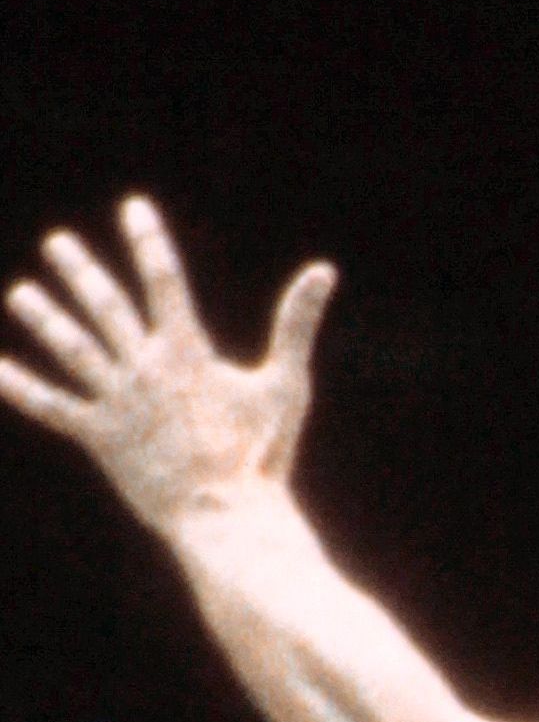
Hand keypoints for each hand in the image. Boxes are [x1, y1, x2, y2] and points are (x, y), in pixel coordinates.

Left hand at [0, 198, 338, 532]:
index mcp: (188, 352)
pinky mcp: (99, 436)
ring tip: (20, 293)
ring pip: (72, 349)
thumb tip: (325, 270)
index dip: (148, 241)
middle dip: (81, 272)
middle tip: (58, 244)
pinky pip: (52, 406)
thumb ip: (297, 323)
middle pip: (106, 307)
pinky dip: (20, 387)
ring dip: (45, 318)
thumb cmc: (264, 451)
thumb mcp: (286, 383)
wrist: (226, 513)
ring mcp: (117, 402)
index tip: (133, 207)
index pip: (165, 280)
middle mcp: (145, 369)